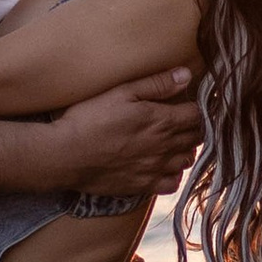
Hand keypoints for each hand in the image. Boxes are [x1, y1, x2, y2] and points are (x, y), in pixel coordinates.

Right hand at [54, 66, 201, 197]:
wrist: (65, 155)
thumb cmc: (89, 119)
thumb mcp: (120, 92)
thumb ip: (156, 84)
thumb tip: (187, 75)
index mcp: (161, 120)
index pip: (197, 115)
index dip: (194, 107)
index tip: (185, 104)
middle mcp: (164, 147)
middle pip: (195, 138)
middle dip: (192, 128)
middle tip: (180, 121)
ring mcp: (154, 169)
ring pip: (186, 160)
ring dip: (184, 150)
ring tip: (172, 142)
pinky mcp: (143, 186)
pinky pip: (172, 184)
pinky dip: (173, 175)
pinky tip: (163, 166)